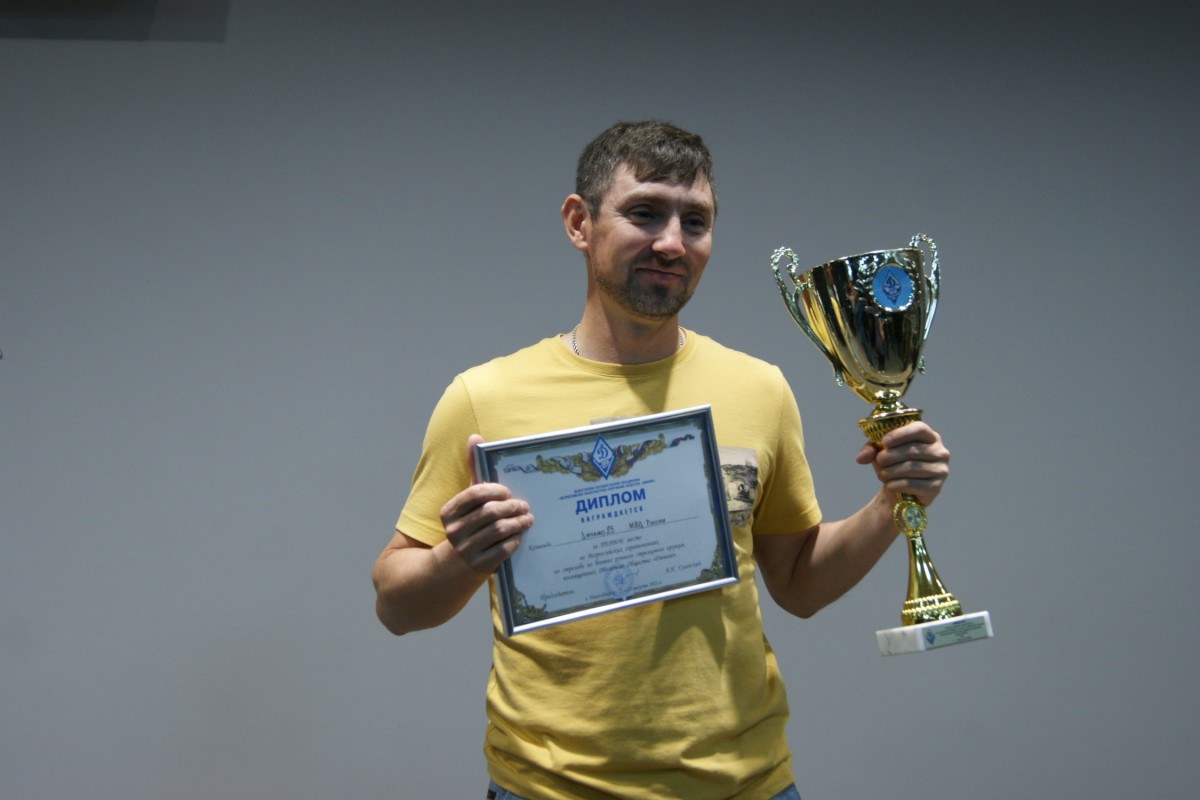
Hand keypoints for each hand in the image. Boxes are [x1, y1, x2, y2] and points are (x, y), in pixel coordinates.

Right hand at [439, 434, 533, 573]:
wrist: (454, 565)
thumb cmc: (468, 523)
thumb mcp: (467, 499)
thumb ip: (474, 470)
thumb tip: (475, 437)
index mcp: (449, 511)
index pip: (475, 494)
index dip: (496, 491)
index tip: (508, 492)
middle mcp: (453, 531)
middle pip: (490, 513)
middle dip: (512, 507)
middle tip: (524, 505)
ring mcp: (465, 550)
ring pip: (498, 531)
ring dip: (517, 523)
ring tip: (528, 519)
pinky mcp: (478, 566)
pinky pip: (502, 550)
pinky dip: (514, 541)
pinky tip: (520, 536)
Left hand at [855, 421, 949, 506]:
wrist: (902, 490)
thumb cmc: (894, 464)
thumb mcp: (881, 451)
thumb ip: (871, 449)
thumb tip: (861, 458)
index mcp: (930, 436)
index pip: (919, 429)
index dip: (900, 434)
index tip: (884, 442)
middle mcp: (940, 451)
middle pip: (911, 450)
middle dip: (889, 457)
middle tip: (879, 461)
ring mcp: (940, 470)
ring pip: (910, 468)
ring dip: (889, 472)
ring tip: (882, 474)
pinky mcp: (936, 488)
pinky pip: (910, 484)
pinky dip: (894, 485)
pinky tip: (889, 486)